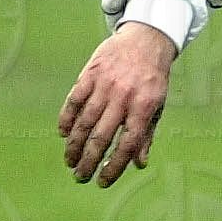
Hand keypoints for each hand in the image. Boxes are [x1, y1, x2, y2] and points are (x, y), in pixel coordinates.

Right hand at [58, 21, 176, 186]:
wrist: (146, 38)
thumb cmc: (153, 78)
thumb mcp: (157, 105)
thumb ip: (146, 135)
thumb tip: (138, 164)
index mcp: (143, 107)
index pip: (127, 144)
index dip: (114, 167)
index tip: (102, 181)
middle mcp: (123, 97)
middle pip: (101, 137)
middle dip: (88, 161)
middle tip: (80, 176)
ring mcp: (105, 84)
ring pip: (84, 121)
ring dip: (74, 145)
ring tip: (70, 161)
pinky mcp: (90, 73)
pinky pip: (74, 100)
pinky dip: (67, 118)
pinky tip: (64, 134)